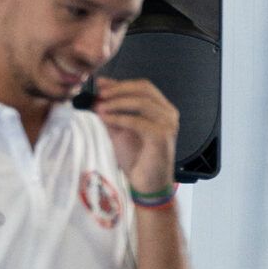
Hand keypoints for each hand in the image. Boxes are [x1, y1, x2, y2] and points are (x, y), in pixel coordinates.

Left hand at [92, 78, 178, 196]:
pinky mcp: (162, 136)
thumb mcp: (119, 129)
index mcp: (162, 109)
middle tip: (99, 95)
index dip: (120, 84)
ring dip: (117, 103)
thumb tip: (99, 89)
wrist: (148, 185)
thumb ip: (112, 110)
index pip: (143, 86)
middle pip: (143, 89)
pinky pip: (138, 121)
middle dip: (118, 90)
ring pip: (141, 102)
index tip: (99, 85)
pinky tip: (106, 119)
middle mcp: (169, 113)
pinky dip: (119, 118)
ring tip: (99, 108)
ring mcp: (168, 124)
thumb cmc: (136, 159)